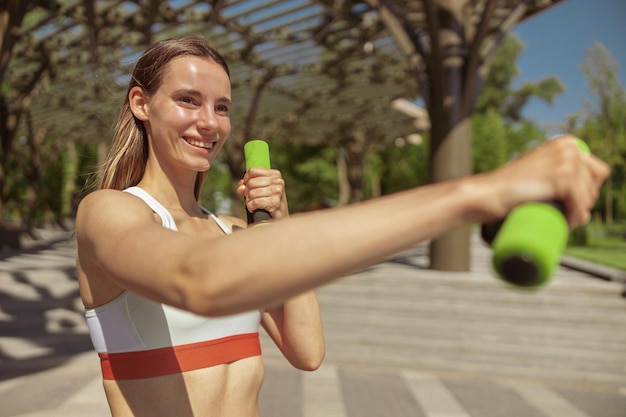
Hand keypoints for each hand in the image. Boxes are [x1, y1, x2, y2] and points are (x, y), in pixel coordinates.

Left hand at [237, 167, 288, 220]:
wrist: (280, 216)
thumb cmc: (269, 201)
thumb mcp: (260, 189)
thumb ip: (248, 185)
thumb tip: (240, 187)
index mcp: (275, 174)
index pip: (252, 171)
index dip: (246, 180)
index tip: (247, 187)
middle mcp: (278, 181)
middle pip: (250, 183)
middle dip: (247, 192)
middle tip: (250, 198)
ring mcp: (277, 191)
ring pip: (251, 193)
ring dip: (248, 201)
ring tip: (253, 204)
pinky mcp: (275, 202)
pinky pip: (255, 202)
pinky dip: (251, 207)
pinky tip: (254, 209)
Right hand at [485, 135, 609, 226]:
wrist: (487, 193)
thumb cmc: (507, 188)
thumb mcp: (537, 171)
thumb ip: (556, 173)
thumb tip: (583, 206)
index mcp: (566, 143)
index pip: (596, 171)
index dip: (586, 191)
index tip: (570, 203)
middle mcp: (569, 147)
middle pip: (596, 183)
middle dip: (584, 201)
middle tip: (564, 212)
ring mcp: (566, 161)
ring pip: (588, 197)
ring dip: (578, 213)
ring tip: (560, 219)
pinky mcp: (562, 178)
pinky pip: (579, 205)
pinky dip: (573, 217)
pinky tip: (563, 222)